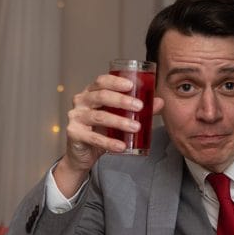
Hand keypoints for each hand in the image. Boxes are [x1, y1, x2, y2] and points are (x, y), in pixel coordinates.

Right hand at [54, 73, 163, 195]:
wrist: (82, 153)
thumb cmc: (100, 130)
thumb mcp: (118, 118)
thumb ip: (137, 110)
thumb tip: (159, 102)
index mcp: (91, 93)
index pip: (101, 81)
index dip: (115, 81)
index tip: (131, 85)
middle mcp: (81, 102)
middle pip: (101, 96)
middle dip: (121, 100)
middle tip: (139, 107)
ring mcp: (76, 117)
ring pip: (99, 117)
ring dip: (119, 122)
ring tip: (136, 128)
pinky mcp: (74, 134)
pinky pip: (93, 138)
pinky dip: (109, 142)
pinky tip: (121, 146)